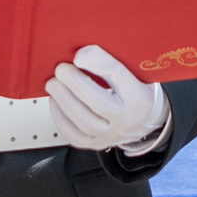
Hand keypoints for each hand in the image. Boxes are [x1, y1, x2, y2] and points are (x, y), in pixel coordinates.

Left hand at [48, 45, 171, 153]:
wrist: (143, 120)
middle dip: (75, 83)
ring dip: (64, 100)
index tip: (79, 54)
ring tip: (54, 84)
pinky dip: (60, 117)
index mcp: (140, 96)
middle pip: (99, 102)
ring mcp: (111, 135)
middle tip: (60, 69)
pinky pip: (74, 135)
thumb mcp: (133, 73)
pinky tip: (56, 102)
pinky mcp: (96, 144)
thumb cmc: (133, 91)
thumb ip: (111, 62)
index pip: (118, 76)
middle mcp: (127, 119)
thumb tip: (81, 52)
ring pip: (84, 122)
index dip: (96, 63)